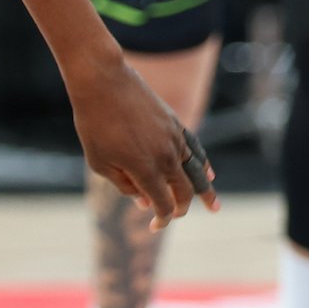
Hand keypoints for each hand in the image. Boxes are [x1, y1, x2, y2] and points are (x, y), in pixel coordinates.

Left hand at [70, 58, 218, 230]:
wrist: (103, 82)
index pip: (163, 203)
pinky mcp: (176, 124)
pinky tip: (209, 173)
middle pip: (183, 191)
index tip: (154, 225)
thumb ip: (124, 185)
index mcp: (145, 169)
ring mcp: (174, 139)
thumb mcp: (99, 161)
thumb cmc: (94, 122)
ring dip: (205, 190)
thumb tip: (144, 202)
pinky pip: (195, 149)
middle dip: (182, 208)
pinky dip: (203, 164)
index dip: (161, 218)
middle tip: (178, 216)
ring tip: (214, 206)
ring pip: (196, 171)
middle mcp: (166, 157)